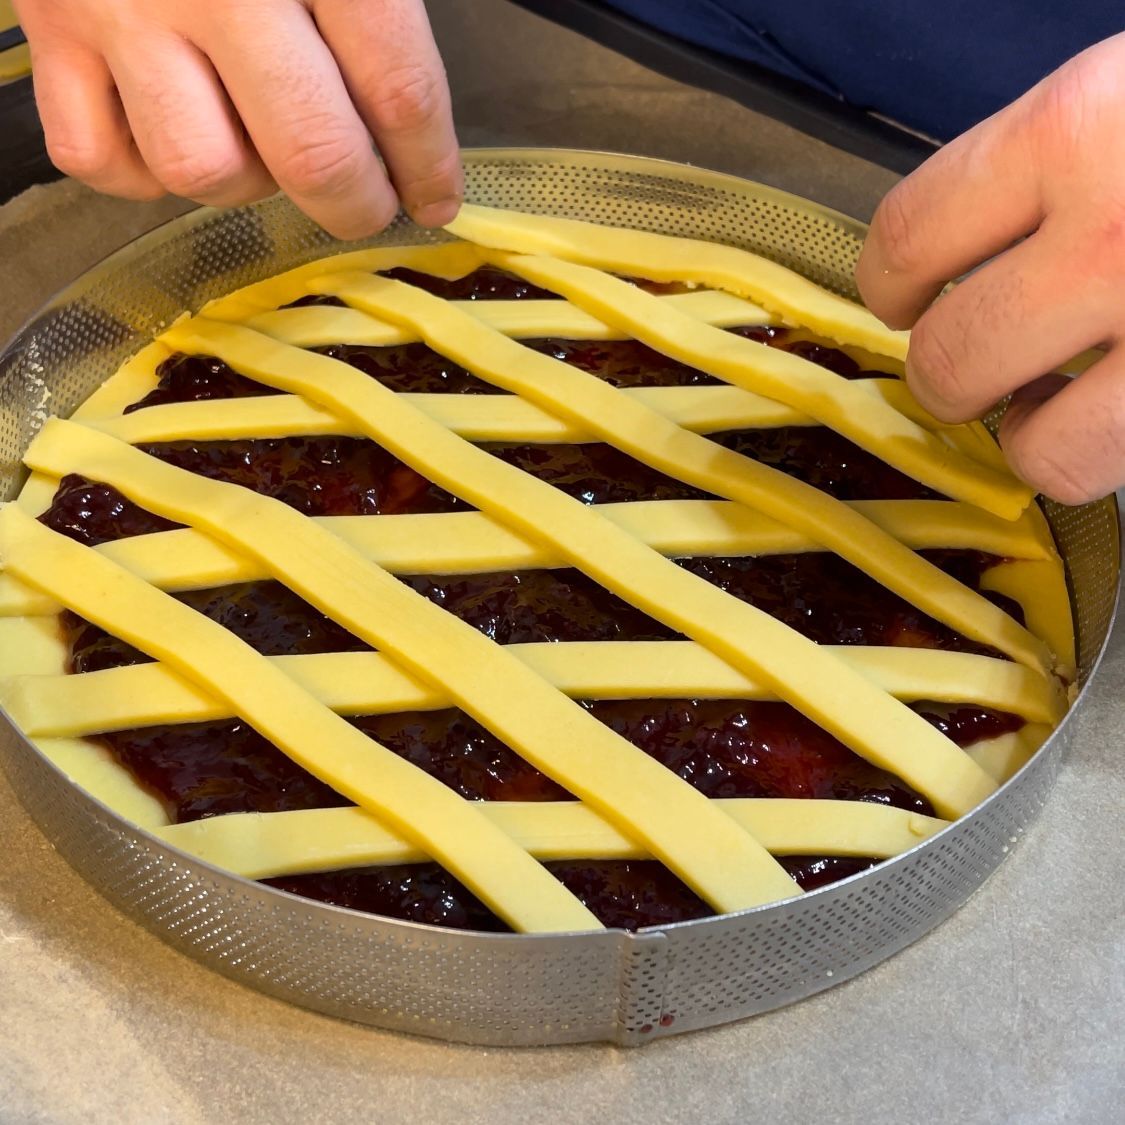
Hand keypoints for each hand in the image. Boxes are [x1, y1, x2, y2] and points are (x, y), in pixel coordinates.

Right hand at [15, 0, 461, 237]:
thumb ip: (380, 2)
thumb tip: (411, 116)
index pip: (398, 91)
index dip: (427, 166)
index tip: (434, 198)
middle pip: (312, 157)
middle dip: (357, 205)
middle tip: (368, 203)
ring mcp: (121, 7)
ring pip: (202, 169)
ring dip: (246, 183)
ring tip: (260, 144)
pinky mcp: (48, 27)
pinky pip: (97, 156)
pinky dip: (140, 172)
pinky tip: (171, 132)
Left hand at [856, 33, 1124, 504]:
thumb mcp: (1121, 97)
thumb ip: (1041, 166)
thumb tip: (959, 248)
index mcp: (1073, 130)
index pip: (906, 239)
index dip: (888, 286)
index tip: (903, 299)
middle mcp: (1115, 233)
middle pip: (954, 358)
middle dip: (950, 373)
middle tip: (976, 364)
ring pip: (1039, 449)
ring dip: (1028, 437)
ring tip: (1050, 406)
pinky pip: (1114, 468)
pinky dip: (1099, 452)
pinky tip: (1113, 411)